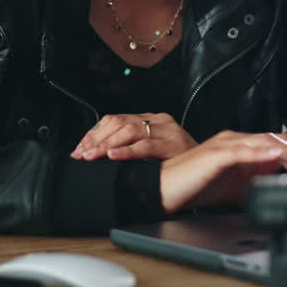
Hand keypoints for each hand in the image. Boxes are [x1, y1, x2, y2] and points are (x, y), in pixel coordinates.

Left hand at [70, 113, 197, 160]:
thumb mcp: (152, 150)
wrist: (207, 167)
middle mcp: (158, 120)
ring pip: (129, 131)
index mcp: (151, 119)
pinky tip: (114, 156)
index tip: (79, 148)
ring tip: (92, 156)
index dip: (94, 133)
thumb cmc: (178, 162)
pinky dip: (127, 151)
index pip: (115, 119)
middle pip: (119, 123)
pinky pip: (146, 146)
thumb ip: (131, 146)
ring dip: (106, 145)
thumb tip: (98, 153)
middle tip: (81, 154)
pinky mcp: (173, 144)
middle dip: (96, 139)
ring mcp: (167, 130)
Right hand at [159, 131, 286, 213]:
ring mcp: (225, 145)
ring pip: (263, 143)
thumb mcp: (235, 188)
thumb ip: (257, 183)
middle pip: (275, 141)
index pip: (277, 145)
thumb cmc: (195, 186)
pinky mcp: (215, 154)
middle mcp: (235, 140)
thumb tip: (282, 186)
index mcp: (241, 145)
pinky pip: (240, 151)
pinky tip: (273, 158)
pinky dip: (258, 153)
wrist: (165, 190)